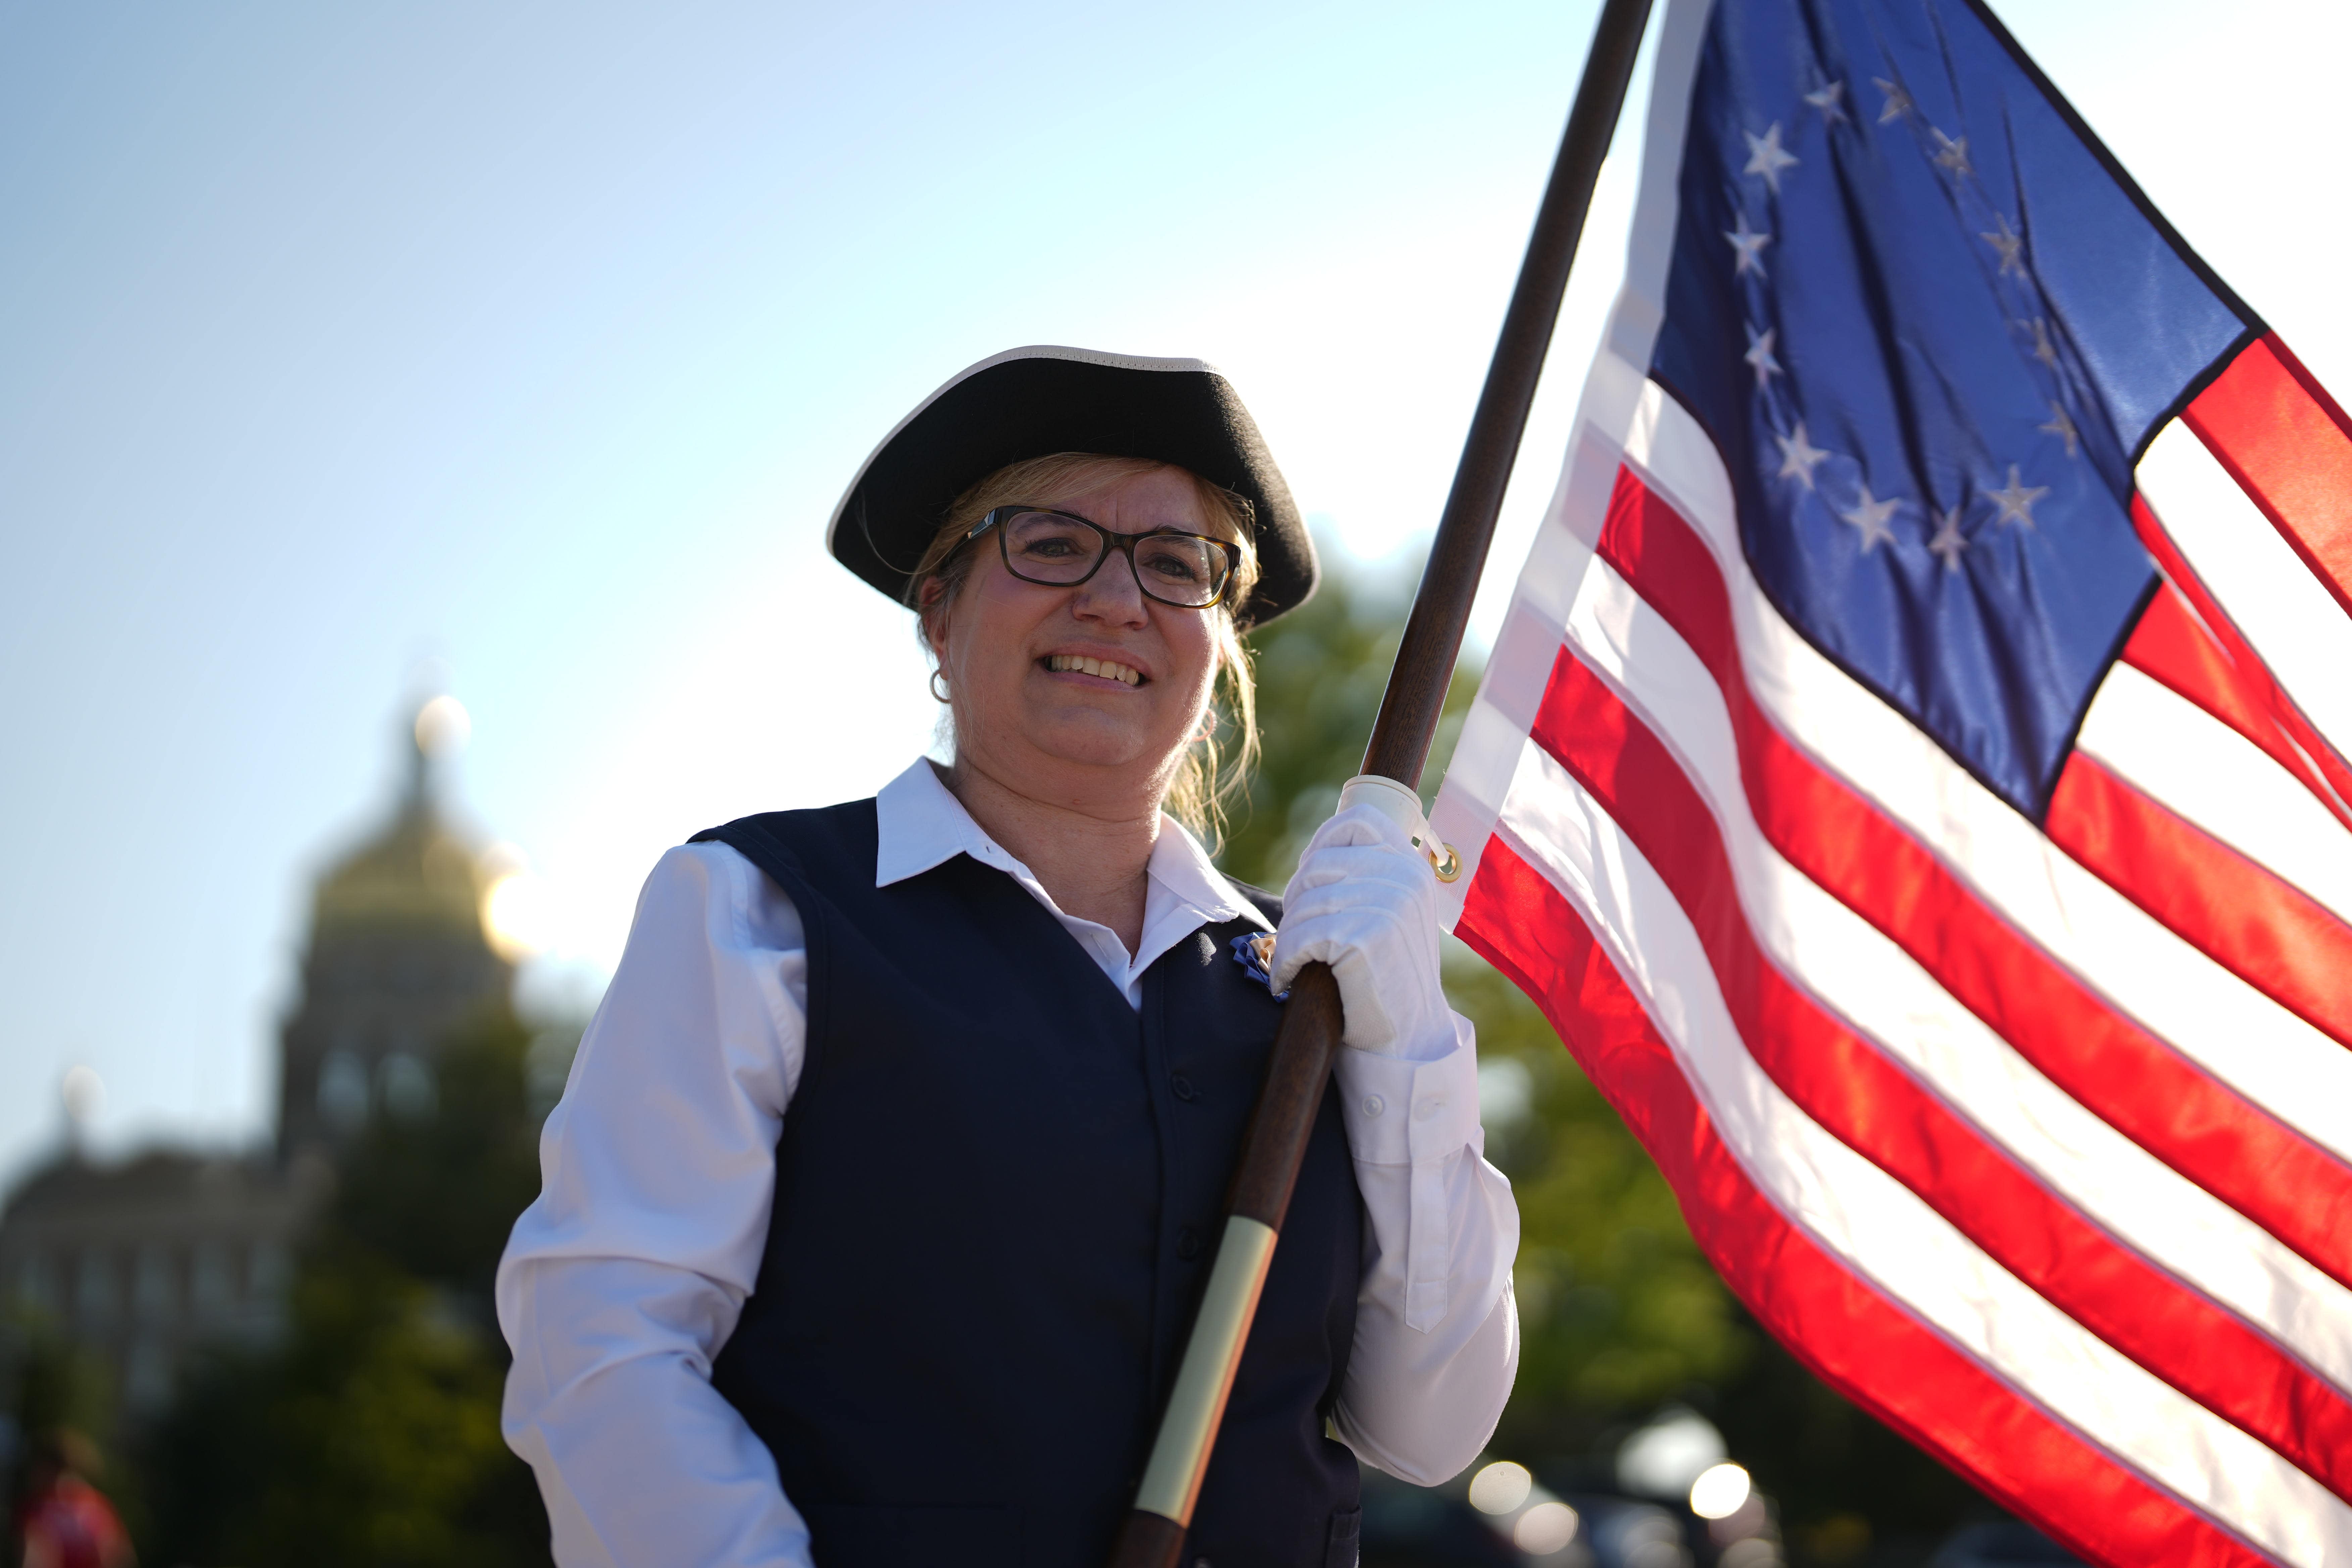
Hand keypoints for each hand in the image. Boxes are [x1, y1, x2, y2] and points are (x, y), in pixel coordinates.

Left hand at [1270, 794, 1451, 1057]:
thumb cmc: (1390, 976)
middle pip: (1317, 865)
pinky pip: (1299, 937)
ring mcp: (1386, 905)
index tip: (1310, 881)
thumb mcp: (1393, 913)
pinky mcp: (1362, 937)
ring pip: (1304, 904)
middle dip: (1296, 901)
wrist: (1410, 1035)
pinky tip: (1287, 980)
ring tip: (1294, 962)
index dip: (1321, 844)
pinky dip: (1284, 962)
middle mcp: (1403, 878)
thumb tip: (1314, 857)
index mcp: (1411, 867)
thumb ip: (1369, 878)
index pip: (1356, 821)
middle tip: (1298, 936)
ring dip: (1288, 937)